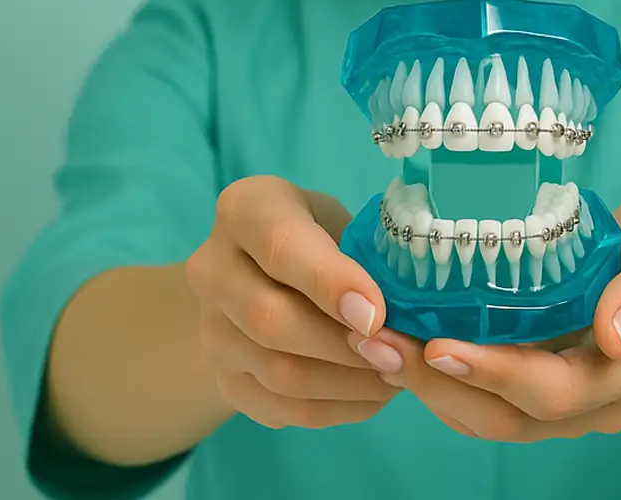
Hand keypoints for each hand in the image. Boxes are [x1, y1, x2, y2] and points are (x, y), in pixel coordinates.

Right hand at [186, 176, 398, 429]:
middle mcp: (211, 270)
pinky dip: (337, 408)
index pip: (280, 247)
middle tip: (400, 353)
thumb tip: (409, 310)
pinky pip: (281, 410)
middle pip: (270, 320)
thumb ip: (365, 256)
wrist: (264, 271)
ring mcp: (210, 331)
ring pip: (277, 374)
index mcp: (244, 210)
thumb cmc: (320, 235)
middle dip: (344, 344)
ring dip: (347, 383)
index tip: (377, 314)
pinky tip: (375, 393)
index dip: (330, 283)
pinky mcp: (224, 380)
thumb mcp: (341, 220)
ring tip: (398, 374)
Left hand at [347, 196, 620, 440]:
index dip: (494, 374)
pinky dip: (438, 386)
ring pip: (490, 420)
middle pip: (512, 416)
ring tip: (375, 348)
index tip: (439, 346)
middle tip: (381, 344)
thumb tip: (613, 335)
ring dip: (429, 389)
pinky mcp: (535, 396)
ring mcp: (566, 408)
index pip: (556, 388)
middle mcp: (599, 402)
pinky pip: (483, 408)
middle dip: (442, 383)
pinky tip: (399, 351)